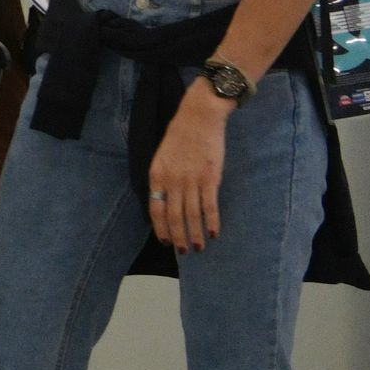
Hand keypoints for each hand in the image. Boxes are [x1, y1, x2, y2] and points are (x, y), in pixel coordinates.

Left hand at [149, 95, 227, 249]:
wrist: (199, 118)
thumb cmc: (180, 137)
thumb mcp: (161, 157)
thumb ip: (161, 180)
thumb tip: (164, 203)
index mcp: (156, 175)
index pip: (156, 209)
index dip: (160, 227)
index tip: (164, 241)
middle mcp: (172, 180)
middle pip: (174, 216)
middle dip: (178, 237)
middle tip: (183, 251)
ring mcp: (192, 180)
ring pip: (192, 215)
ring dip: (195, 234)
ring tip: (198, 247)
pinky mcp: (211, 178)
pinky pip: (210, 205)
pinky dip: (212, 221)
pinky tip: (214, 233)